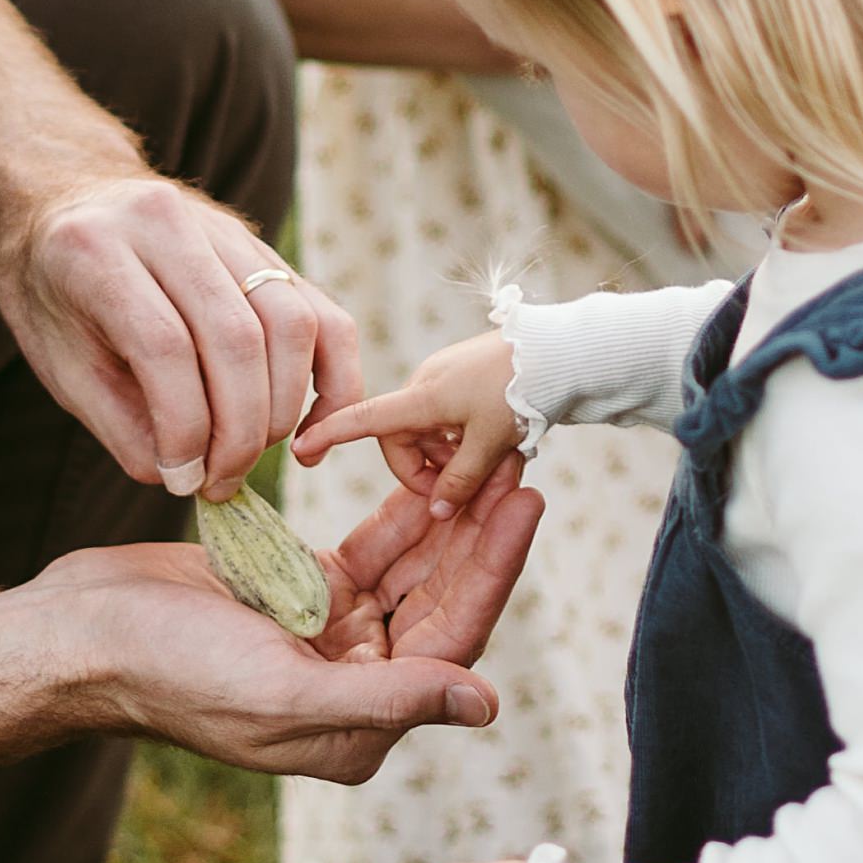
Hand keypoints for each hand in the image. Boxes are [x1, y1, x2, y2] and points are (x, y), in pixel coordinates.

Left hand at [0, 178, 362, 500]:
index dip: (183, 427)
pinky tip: (312, 430)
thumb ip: (121, 424)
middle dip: (239, 431)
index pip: (165, 345)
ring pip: (290, 324)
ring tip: (248, 455)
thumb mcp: (61, 366)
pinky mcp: (264, 249)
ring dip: (282, 410)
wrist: (68, 206)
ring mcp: (224, 229)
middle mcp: (166, 222)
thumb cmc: (57, 299)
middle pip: (236, 337)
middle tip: (222, 481)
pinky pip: (322, 314)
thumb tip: (188, 476)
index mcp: (96, 249)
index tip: (182, 480)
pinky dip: (333, 379)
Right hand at [36, 467, 541, 783]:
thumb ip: (386, 699)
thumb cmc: (168, 673)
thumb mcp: (282, 693)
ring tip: (484, 452)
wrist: (81, 635)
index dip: (492, 569)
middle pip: (439, 601)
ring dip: (446, 517)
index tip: (525, 502)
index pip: (451, 641)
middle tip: (517, 455)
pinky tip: (425, 471)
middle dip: (479, 533)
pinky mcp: (297, 594)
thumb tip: (484, 705)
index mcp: (359, 726)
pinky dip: (397, 515)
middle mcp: (353, 687)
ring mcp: (325, 638)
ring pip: (409, 572)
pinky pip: (366, 553)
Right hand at [292, 329, 521, 515]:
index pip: (363, 419)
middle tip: (461, 488)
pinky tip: (492, 443)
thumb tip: (438, 511)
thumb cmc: (524, 391)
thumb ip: (461, 483)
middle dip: (422, 469)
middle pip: (399, 438)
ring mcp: (442, 380)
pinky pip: (445, 418)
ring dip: (445, 456)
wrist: (563, 350)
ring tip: (486, 463)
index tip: (299, 447)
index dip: (330, 433)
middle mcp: (424, 385)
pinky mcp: (460, 378)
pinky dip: (460, 439)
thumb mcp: (492, 446)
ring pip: (425, 432)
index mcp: (422, 398)